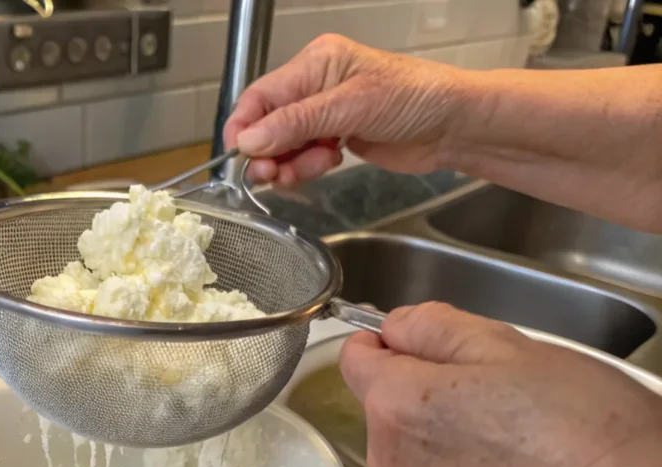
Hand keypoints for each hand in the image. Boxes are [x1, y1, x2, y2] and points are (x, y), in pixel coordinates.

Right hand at [224, 35, 471, 185]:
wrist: (455, 126)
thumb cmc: (415, 99)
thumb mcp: (350, 107)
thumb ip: (297, 124)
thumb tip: (249, 141)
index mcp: (315, 63)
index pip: (261, 96)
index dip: (244, 127)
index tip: (238, 156)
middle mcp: (315, 86)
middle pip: (267, 124)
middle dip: (267, 152)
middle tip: (272, 176)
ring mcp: (324, 115)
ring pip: (284, 146)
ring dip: (291, 164)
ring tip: (318, 166)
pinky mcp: (334, 140)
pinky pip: (303, 158)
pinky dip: (306, 168)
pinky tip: (327, 164)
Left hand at [338, 302, 661, 466]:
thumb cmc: (578, 430)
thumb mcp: (509, 347)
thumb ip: (436, 327)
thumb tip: (396, 326)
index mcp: (398, 402)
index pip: (356, 357)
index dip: (384, 340)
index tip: (416, 339)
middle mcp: (390, 457)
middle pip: (384, 403)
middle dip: (424, 386)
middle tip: (492, 384)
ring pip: (410, 444)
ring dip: (441, 430)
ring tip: (509, 429)